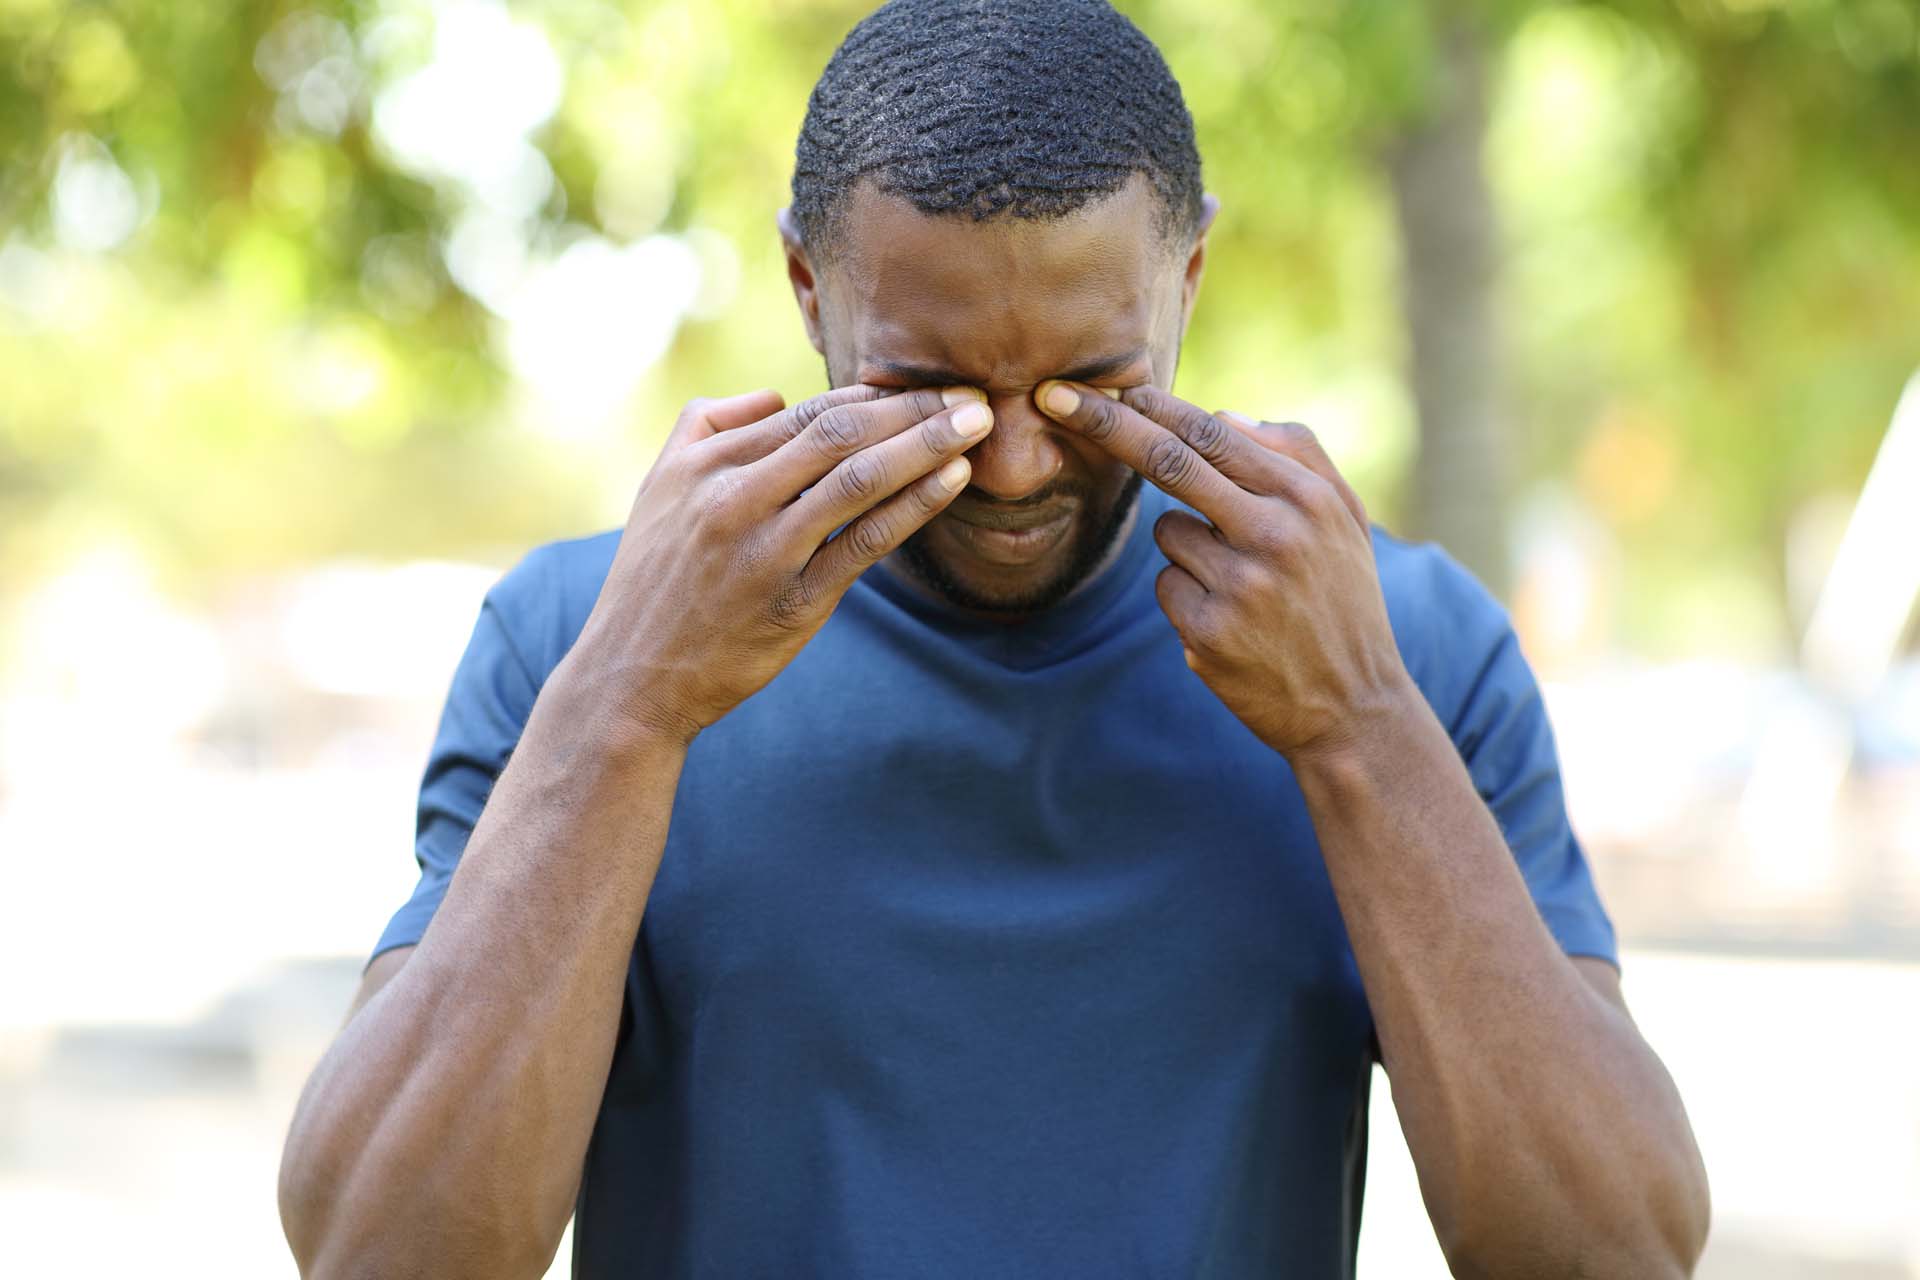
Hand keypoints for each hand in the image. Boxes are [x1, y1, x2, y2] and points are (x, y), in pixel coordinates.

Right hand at [571, 384, 993, 743]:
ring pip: (859, 477)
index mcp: (705, 464)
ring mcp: (766, 550)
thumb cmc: (654, 581)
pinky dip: (914, 504)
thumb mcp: (659, 488)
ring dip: (927, 444)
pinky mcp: (793, 602)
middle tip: (971, 391)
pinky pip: (865, 541)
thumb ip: (709, 427)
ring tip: (978, 422)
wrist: (631, 678)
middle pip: (840, 432)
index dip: (874, 394)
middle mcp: (734, 498)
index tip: (923, 384)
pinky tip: (954, 479)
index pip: (807, 412)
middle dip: (913, 407)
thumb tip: (774, 396)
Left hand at [1035, 380, 1416, 761]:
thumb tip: (1222, 413)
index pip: (1214, 435)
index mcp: (1308, 500)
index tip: (1109, 387)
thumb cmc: (1342, 599)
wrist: (1355, 705)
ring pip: (1167, 531)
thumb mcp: (1345, 519)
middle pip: (1169, 463)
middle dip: (1106, 425)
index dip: (1155, 407)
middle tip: (1052, 398)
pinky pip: (1165, 584)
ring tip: (1241, 582)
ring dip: (1186, 544)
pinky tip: (1230, 618)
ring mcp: (1239, 586)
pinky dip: (1185, 593)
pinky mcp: (1209, 631)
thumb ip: (1297, 455)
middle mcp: (1274, 536)